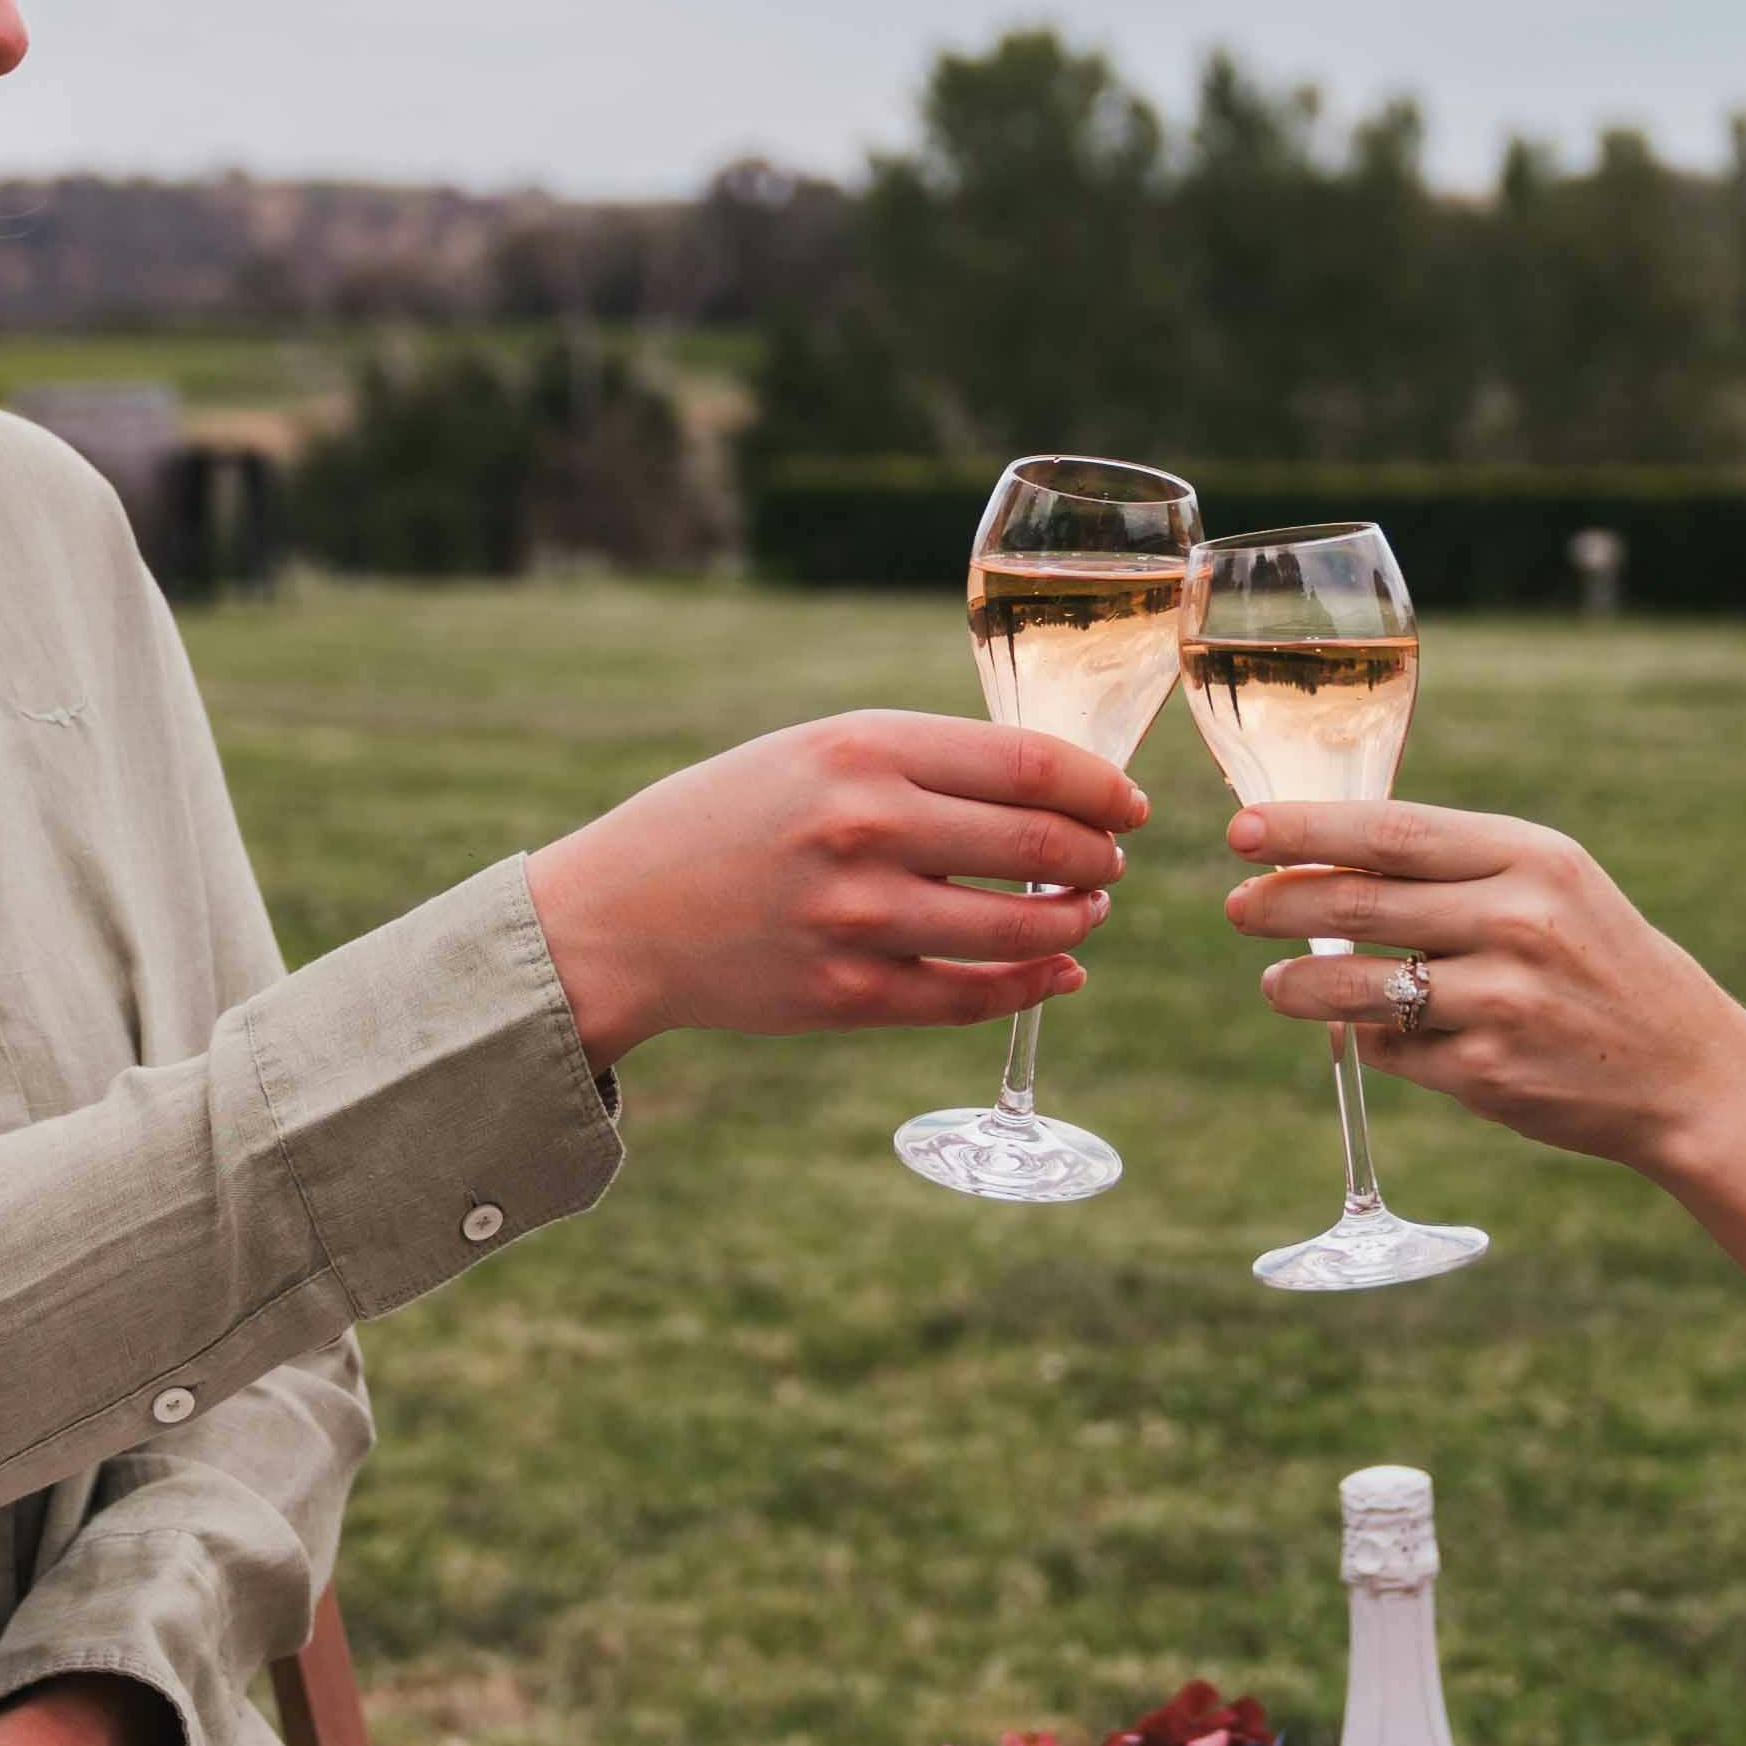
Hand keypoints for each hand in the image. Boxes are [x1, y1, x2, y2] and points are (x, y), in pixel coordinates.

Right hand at [528, 711, 1147, 1066]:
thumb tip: (1053, 788)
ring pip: (1022, 930)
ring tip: (1083, 915)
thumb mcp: (814, 752)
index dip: (1102, 788)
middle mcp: (865, 828)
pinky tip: (1059, 972)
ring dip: (1076, 924)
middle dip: (1099, 860)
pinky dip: (1035, 986)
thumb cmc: (730, 819)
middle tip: (1110, 864)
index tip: (1128, 805)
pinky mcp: (847, 995)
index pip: (1030, 764)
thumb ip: (923, 762)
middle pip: (1043, 847)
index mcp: (863, 748)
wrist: (618, 916)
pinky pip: (973, 997)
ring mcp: (858, 917)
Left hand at [1222, 798, 1745, 1170]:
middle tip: (1235, 904)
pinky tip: (1370, 1031)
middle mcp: (1518, 922)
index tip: (1245, 828)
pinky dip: (1370, 1038)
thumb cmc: (1601, 964)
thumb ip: (1456, 868)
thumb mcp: (1553, 887)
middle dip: (1278, 902)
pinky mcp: (1487, 1072)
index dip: (1307, 829)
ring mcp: (1502, 1001)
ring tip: (1276, 983)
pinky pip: (1392, 1049)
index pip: (1392, 832)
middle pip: (1361, 902)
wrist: (1687, 1073)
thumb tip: (1323, 860)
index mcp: (1533, 858)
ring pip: (1358, 984)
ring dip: (1299, 984)